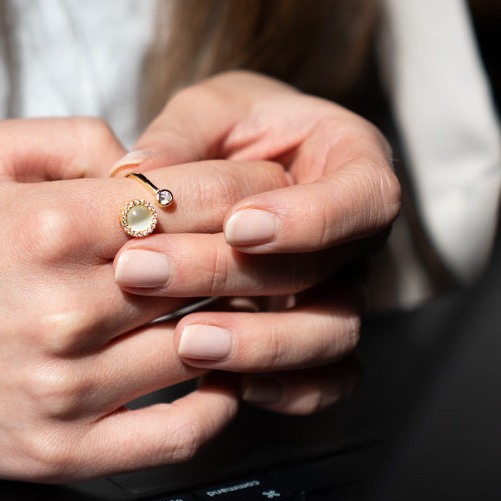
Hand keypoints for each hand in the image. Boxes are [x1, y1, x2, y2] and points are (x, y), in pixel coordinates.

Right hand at [0, 118, 288, 480]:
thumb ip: (73, 137)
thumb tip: (154, 158)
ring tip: (265, 308)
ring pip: (201, 349)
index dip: (246, 194)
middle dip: (259, 255)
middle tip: (292, 247)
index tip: (277, 193)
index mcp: (47, 226)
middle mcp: (61, 308)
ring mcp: (63, 387)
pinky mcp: (61, 451)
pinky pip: (176, 435)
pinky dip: (218, 407)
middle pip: (205, 275)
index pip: (188, 201)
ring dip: (245, 327)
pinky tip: (222, 379)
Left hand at [109, 72, 401, 413]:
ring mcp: (346, 290)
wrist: (248, 163)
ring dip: (256, 343)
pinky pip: (331, 381)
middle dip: (229, 275)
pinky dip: (287, 392)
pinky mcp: (321, 337)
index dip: (308, 218)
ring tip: (182, 341)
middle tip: (142, 270)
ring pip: (330, 335)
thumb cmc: (237, 128)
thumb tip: (137, 174)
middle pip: (323, 272)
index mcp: (354, 161)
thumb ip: (182, 134)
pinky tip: (224, 385)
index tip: (237, 225)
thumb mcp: (211, 108)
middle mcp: (359, 234)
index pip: (363, 198)